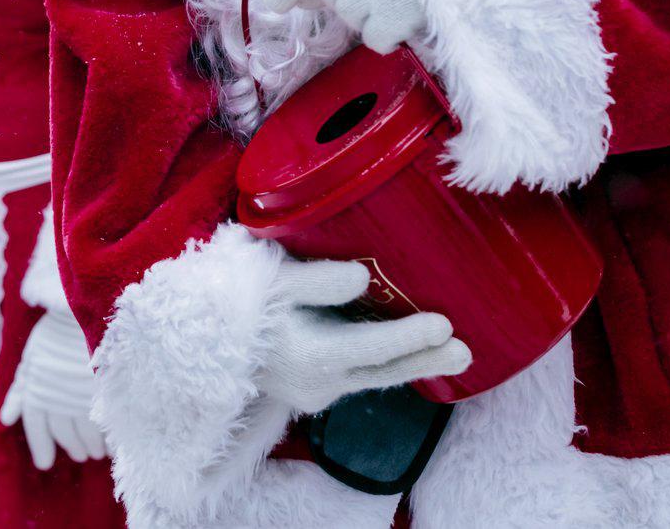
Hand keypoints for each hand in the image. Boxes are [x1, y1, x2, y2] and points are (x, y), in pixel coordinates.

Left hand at [0, 306, 105, 470]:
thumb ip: (21, 391)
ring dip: (92, 445)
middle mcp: (57, 395)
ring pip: (87, 432)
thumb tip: (6, 420)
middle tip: (80, 455)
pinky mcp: (106, 390)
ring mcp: (83, 393)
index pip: (37, 426)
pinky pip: (108, 421)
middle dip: (72, 446)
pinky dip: (110, 436)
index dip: (41, 447)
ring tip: (97, 451)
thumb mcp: (32, 359)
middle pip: (64, 432)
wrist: (88, 308)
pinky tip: (113, 442)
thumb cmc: (57, 333)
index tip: (45, 463)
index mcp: (36, 388)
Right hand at [255, 259, 469, 414]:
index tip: (445, 325)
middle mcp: (320, 382)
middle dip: (427, 360)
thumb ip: (317, 280)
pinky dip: (388, 363)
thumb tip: (362, 277)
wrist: (202, 340)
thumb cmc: (238, 301)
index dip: (410, 337)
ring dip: (414, 363)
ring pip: (375, 376)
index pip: (372, 347)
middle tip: (467, 353)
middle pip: (384, 370)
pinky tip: (412, 354)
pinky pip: (360, 375)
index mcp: (311, 355)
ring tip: (455, 355)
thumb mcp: (272, 281)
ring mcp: (318, 391)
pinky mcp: (315, 389)